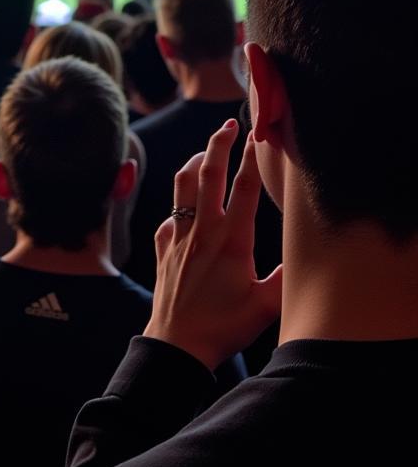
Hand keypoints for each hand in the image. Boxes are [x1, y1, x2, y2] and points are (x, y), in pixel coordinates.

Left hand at [143, 121, 282, 370]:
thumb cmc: (223, 326)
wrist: (177, 342)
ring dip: (194, 163)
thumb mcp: (266, 305)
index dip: (251, 158)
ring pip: (182, 186)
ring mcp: (179, 236)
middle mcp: (202, 231)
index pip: (243, 188)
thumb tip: (304, 254)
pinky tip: (186, 209)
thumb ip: (287, 277)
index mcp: (231, 239)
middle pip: (209, 174)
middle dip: (219, 143)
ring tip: (205, 153)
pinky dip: (179, 205)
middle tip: (228, 125)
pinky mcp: (163, 247)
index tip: (257, 135)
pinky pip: (170, 216)